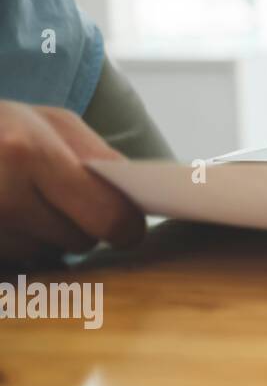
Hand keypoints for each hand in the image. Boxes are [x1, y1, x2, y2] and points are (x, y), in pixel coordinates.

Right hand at [0, 101, 144, 271]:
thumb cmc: (0, 126)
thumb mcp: (51, 122)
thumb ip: (99, 158)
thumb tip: (134, 202)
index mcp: (29, 154)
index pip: (106, 216)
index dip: (125, 226)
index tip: (128, 228)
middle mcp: (1, 195)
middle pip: (78, 241)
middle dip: (85, 229)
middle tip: (73, 207)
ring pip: (46, 255)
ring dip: (48, 239)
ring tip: (29, 203)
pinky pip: (17, 263)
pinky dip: (21, 246)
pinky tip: (10, 218)